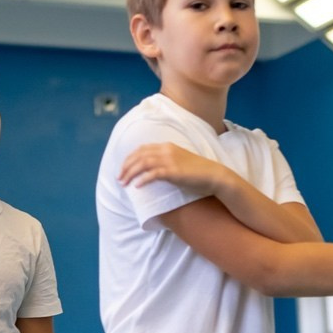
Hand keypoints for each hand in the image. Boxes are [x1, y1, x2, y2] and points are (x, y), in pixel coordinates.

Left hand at [118, 143, 235, 196]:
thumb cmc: (197, 172)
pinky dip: (142, 179)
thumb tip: (153, 171)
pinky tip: (136, 186)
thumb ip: (166, 162)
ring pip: (142, 163)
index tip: (123, 169)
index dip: (129, 158)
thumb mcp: (179, 162)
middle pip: (139, 155)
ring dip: (130, 173)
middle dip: (126, 167)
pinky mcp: (173, 172)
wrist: (214, 175)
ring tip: (123, 183)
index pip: (142, 149)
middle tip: (119, 178)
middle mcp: (166, 150)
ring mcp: (170, 160)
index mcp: (167, 146)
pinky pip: (152, 174)